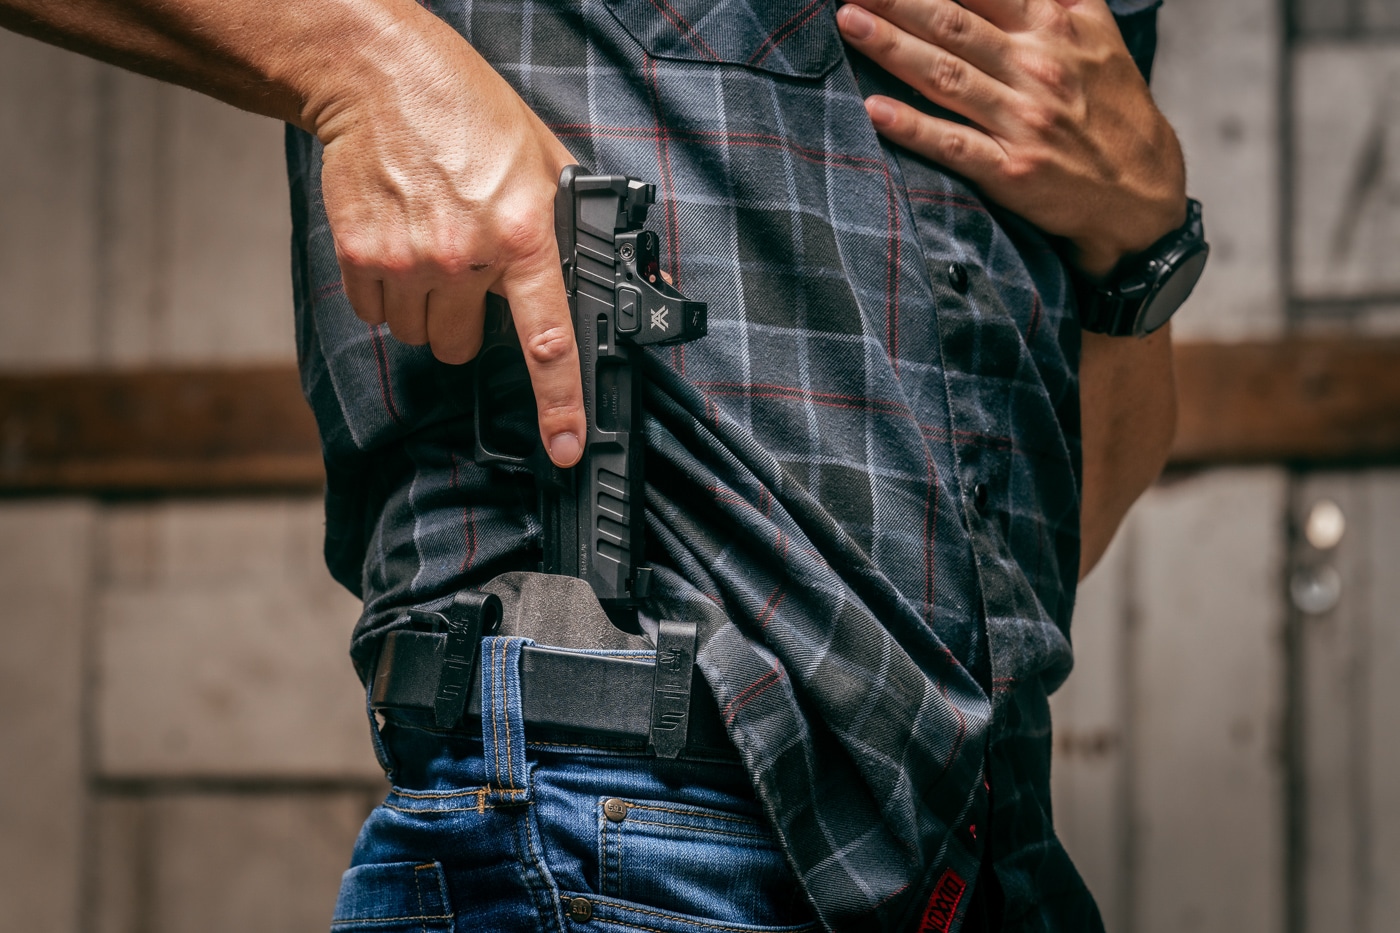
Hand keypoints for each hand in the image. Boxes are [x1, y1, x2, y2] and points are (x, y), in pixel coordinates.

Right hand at [308, 9, 583, 464]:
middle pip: (461, 349)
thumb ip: (576, 222)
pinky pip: (374, 312)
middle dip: (467, 325)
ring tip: (430, 247)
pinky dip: (386, 291)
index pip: (548, 340)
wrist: (379, 78)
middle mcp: (464, 257)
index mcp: (522, 236)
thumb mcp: (544, 160)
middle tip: (468, 274)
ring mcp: (407, 260)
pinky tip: (398, 242)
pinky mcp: (360, 255)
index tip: (566, 446)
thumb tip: (631, 271)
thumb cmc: (468, 113)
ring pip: (418, 334)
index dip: (559, 405)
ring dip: (426, 308)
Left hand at [836, 0, 1186, 276]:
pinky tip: (875, 109)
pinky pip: (953, 143)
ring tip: (848, 21)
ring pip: (945, 75)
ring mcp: (1023, 120)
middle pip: (953, 22)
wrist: (1141, 194)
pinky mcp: (1011, 170)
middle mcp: (1038, 67)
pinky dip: (913, 126)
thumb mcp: (1099, 34)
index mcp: (1056, 28)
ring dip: (891, 46)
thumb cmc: (1110, 108)